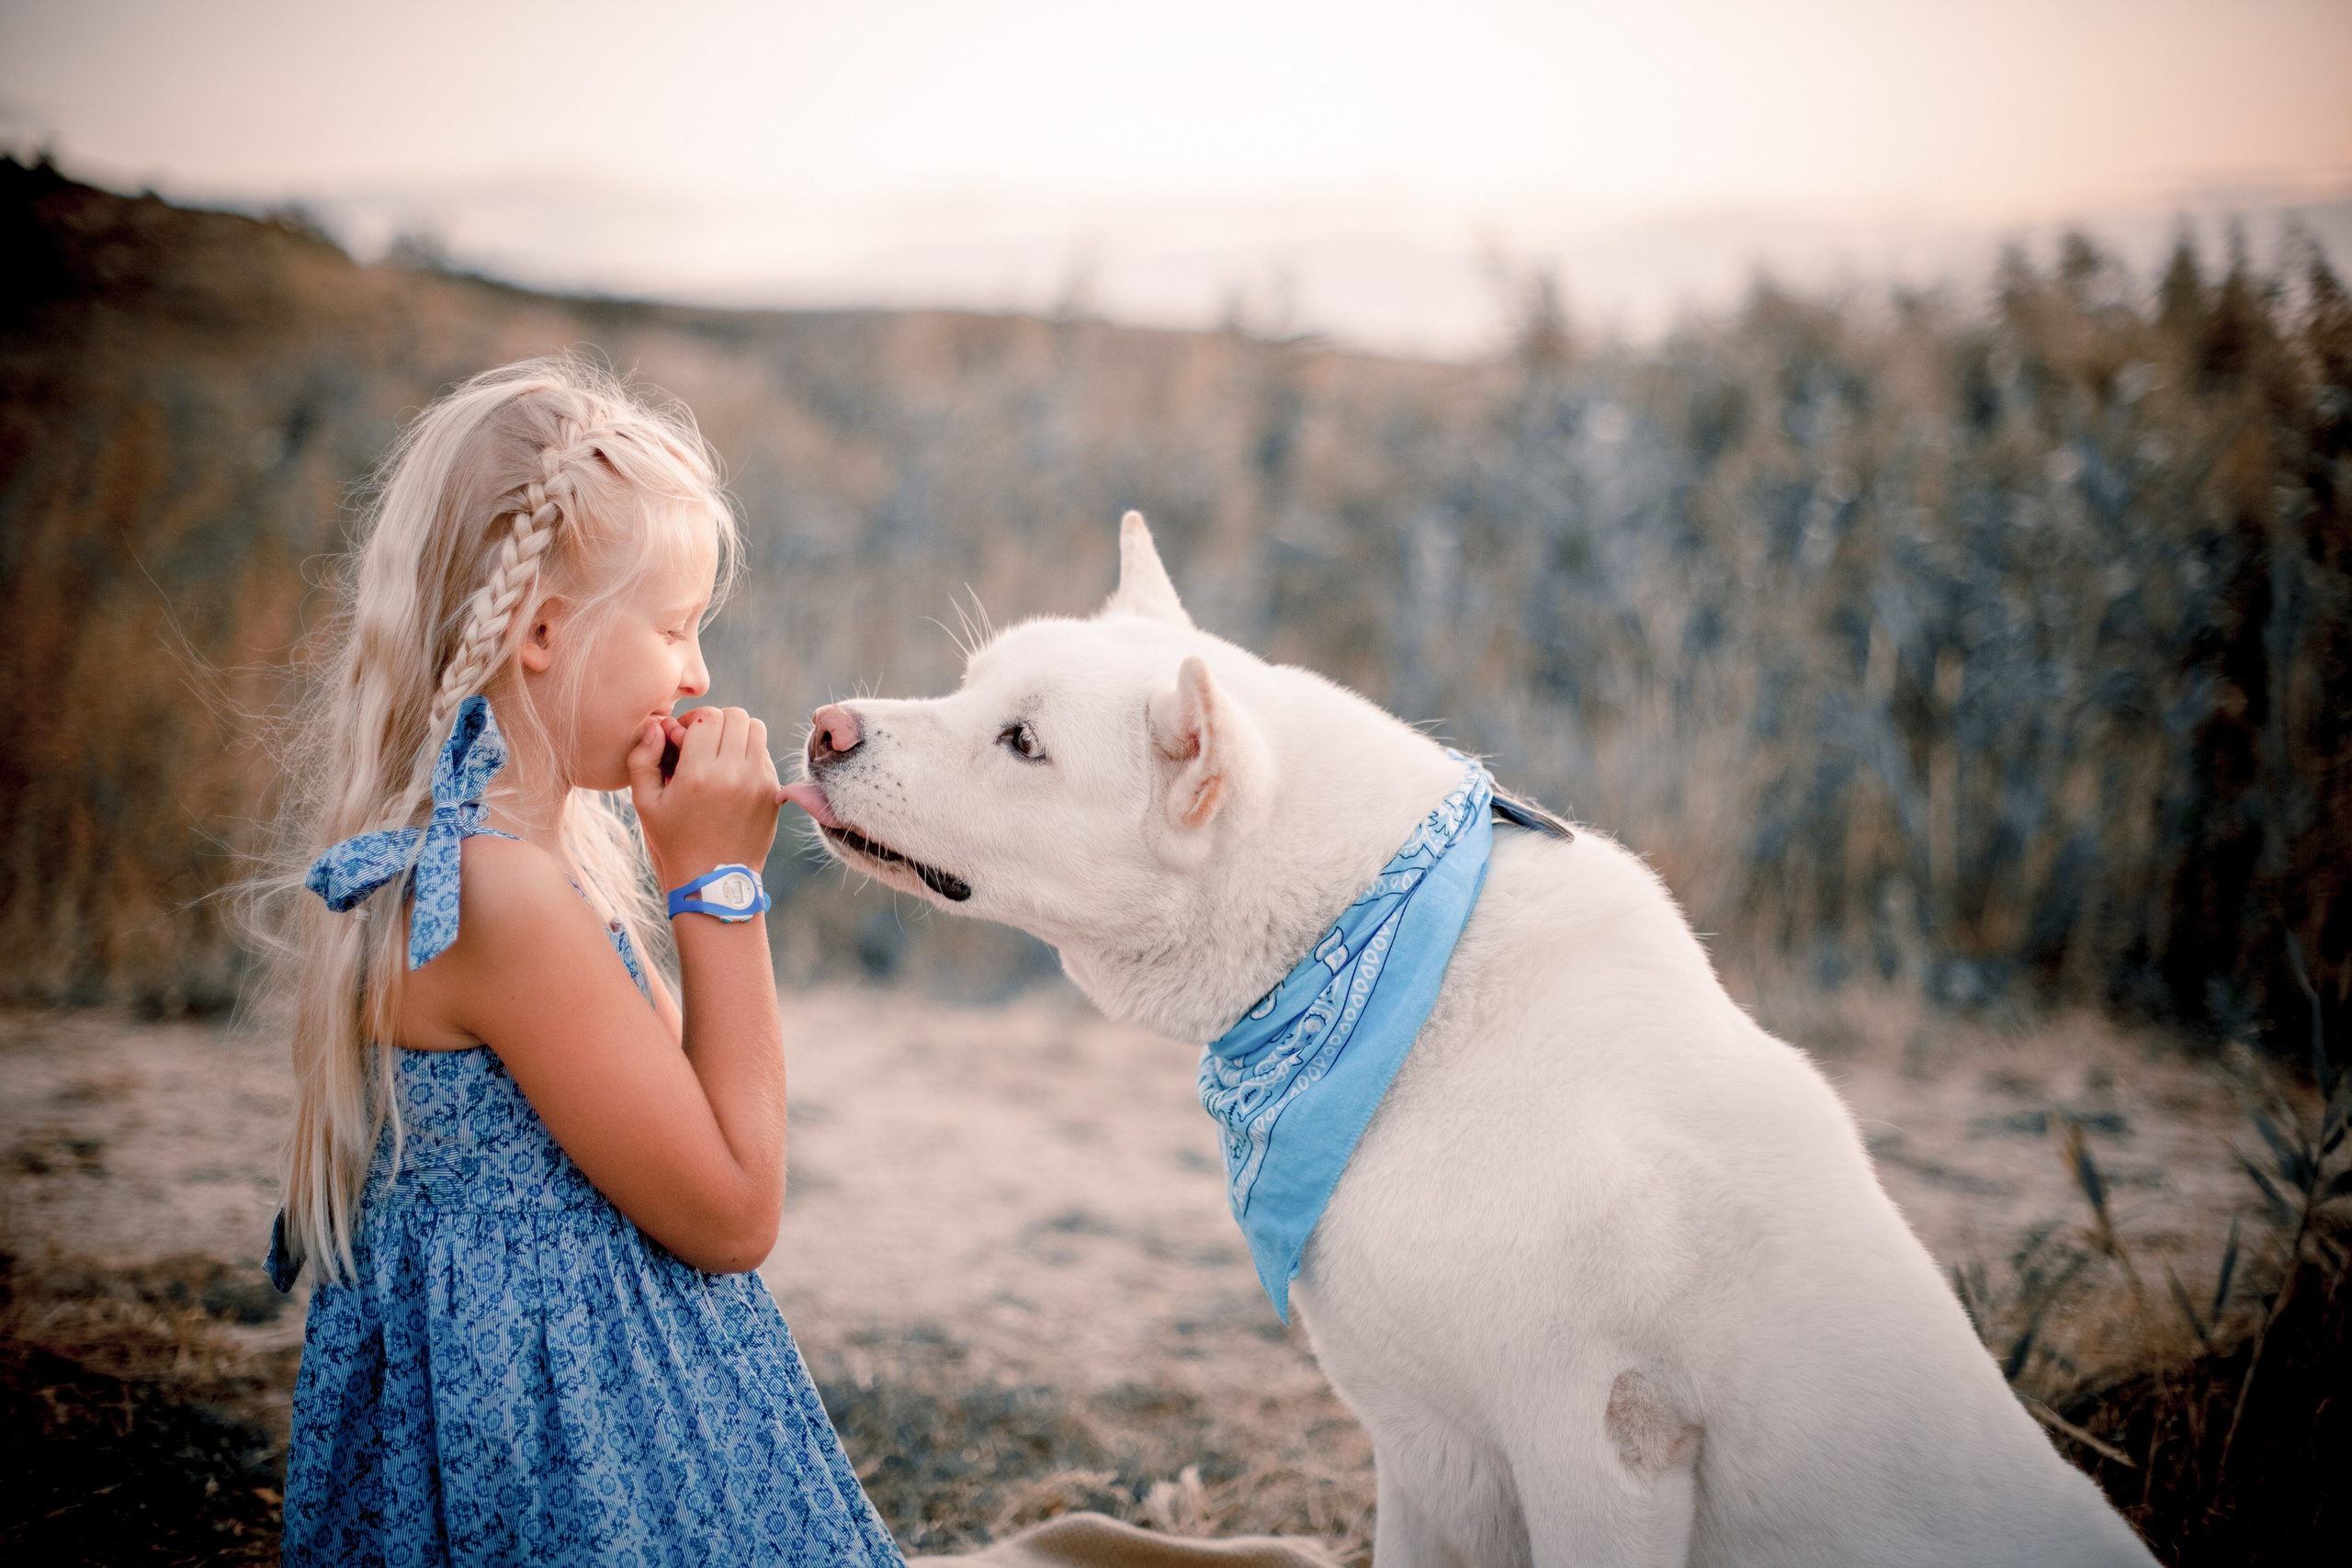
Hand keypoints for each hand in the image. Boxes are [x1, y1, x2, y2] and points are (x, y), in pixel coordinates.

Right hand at [627, 706, 781, 889]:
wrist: (712, 880)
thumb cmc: (673, 840)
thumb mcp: (645, 802)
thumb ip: (642, 758)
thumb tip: (657, 725)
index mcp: (698, 774)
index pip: (708, 717)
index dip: (693, 720)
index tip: (683, 738)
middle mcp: (733, 774)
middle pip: (736, 716)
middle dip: (716, 723)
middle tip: (702, 742)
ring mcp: (759, 783)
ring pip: (756, 729)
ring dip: (737, 734)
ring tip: (719, 754)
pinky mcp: (773, 793)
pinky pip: (765, 755)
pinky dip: (749, 755)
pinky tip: (731, 776)